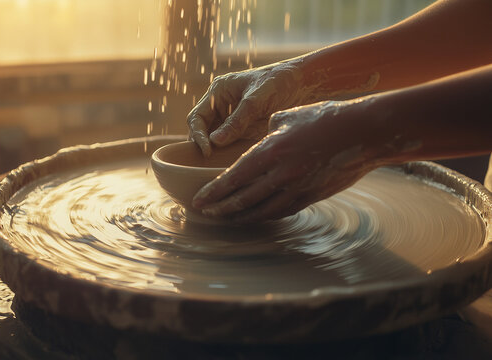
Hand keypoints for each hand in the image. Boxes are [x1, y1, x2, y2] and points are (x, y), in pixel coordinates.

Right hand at [187, 60, 312, 155]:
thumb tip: (215, 142)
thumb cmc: (278, 82)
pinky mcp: (244, 131)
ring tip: (217, 168)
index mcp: (218, 93)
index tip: (207, 151)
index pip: (196, 118)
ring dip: (215, 154)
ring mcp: (232, 120)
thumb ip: (237, 121)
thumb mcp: (256, 100)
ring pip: (215, 142)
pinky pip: (230, 146)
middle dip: (203, 147)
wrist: (303, 84)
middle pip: (202, 132)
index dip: (198, 135)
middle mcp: (221, 107)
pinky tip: (232, 166)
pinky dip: (228, 156)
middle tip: (210, 163)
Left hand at [191, 99, 384, 221]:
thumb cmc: (326, 117)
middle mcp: (281, 175)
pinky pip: (283, 210)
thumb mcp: (289, 115)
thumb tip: (261, 136)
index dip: (214, 192)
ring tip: (226, 219)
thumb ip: (269, 128)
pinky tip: (257, 215)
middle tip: (206, 213)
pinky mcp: (313, 196)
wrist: (365, 132)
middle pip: (243, 199)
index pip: (234, 178)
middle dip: (221, 208)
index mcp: (271, 151)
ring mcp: (298, 188)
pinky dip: (266, 214)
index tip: (199, 200)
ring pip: (262, 210)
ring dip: (241, 216)